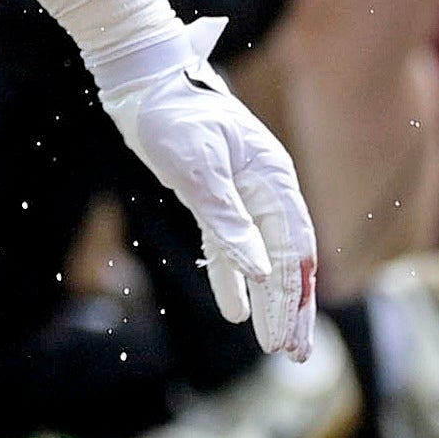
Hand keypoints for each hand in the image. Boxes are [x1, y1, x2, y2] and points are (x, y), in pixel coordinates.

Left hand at [96, 26, 317, 355]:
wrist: (144, 84)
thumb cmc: (170, 116)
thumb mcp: (197, 169)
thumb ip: (228, 219)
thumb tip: (259, 269)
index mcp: (274, 182)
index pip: (294, 252)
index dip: (292, 297)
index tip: (285, 336)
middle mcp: (266, 191)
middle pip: (287, 260)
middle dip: (288, 309)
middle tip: (289, 353)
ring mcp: (242, 196)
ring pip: (261, 258)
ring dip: (267, 299)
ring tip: (272, 343)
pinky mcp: (213, 198)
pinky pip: (230, 246)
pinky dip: (232, 276)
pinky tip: (235, 307)